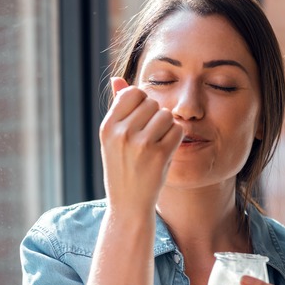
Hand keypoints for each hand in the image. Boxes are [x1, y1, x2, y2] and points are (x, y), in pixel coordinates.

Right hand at [99, 77, 183, 213]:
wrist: (128, 204)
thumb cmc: (122, 168)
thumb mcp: (113, 139)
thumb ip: (118, 108)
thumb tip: (117, 79)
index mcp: (108, 127)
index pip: (132, 93)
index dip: (142, 103)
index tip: (140, 120)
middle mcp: (121, 133)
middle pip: (152, 102)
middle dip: (155, 116)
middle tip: (149, 137)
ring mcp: (140, 144)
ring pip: (166, 115)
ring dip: (167, 127)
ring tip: (156, 144)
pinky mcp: (159, 155)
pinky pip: (177, 130)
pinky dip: (176, 139)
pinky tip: (165, 152)